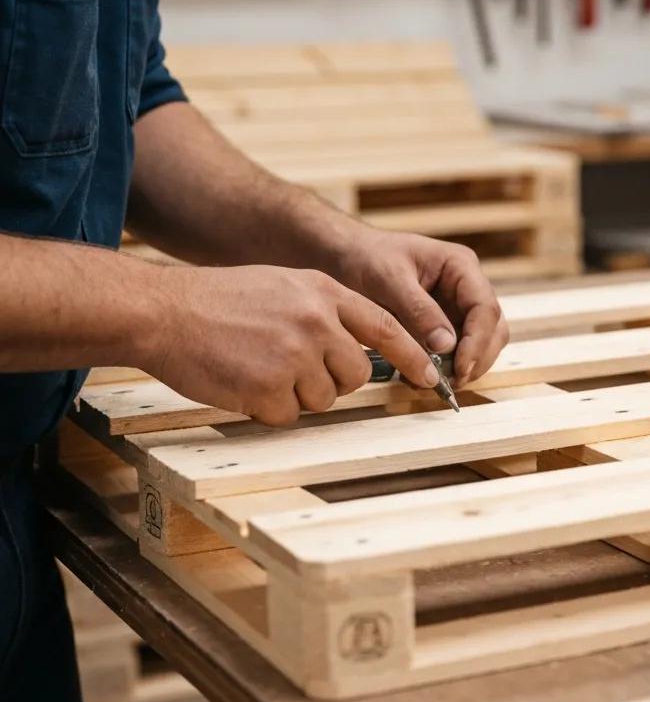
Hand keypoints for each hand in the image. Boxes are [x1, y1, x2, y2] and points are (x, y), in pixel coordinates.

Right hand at [137, 264, 441, 425]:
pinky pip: (288, 415)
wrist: (167, 311)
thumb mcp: (285, 285)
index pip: (387, 326)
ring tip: (260, 367)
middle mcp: (317, 322)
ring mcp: (295, 356)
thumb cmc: (222, 299)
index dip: (414, 354)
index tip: (430, 375)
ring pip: (324, 398)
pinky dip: (268, 408)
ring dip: (296, 394)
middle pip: (357, 373)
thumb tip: (360, 345)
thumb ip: (326, 309)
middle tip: (298, 369)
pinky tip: (244, 382)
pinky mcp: (269, 389)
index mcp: (324, 292)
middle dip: (335, 380)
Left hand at [334, 229, 508, 387]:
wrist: (345, 256)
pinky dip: (443, 369)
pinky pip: (454, 353)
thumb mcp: (388, 280)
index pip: (485, 308)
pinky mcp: (443, 326)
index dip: (478, 342)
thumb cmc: (366, 257)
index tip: (460, 368)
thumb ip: (419, 311)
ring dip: (462, 367)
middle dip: (476, 359)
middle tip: (450, 383)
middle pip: (493, 330)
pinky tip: (418, 377)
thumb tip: (447, 346)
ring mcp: (457, 308)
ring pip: (479, 345)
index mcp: (460, 266)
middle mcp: (467, 287)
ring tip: (431, 381)